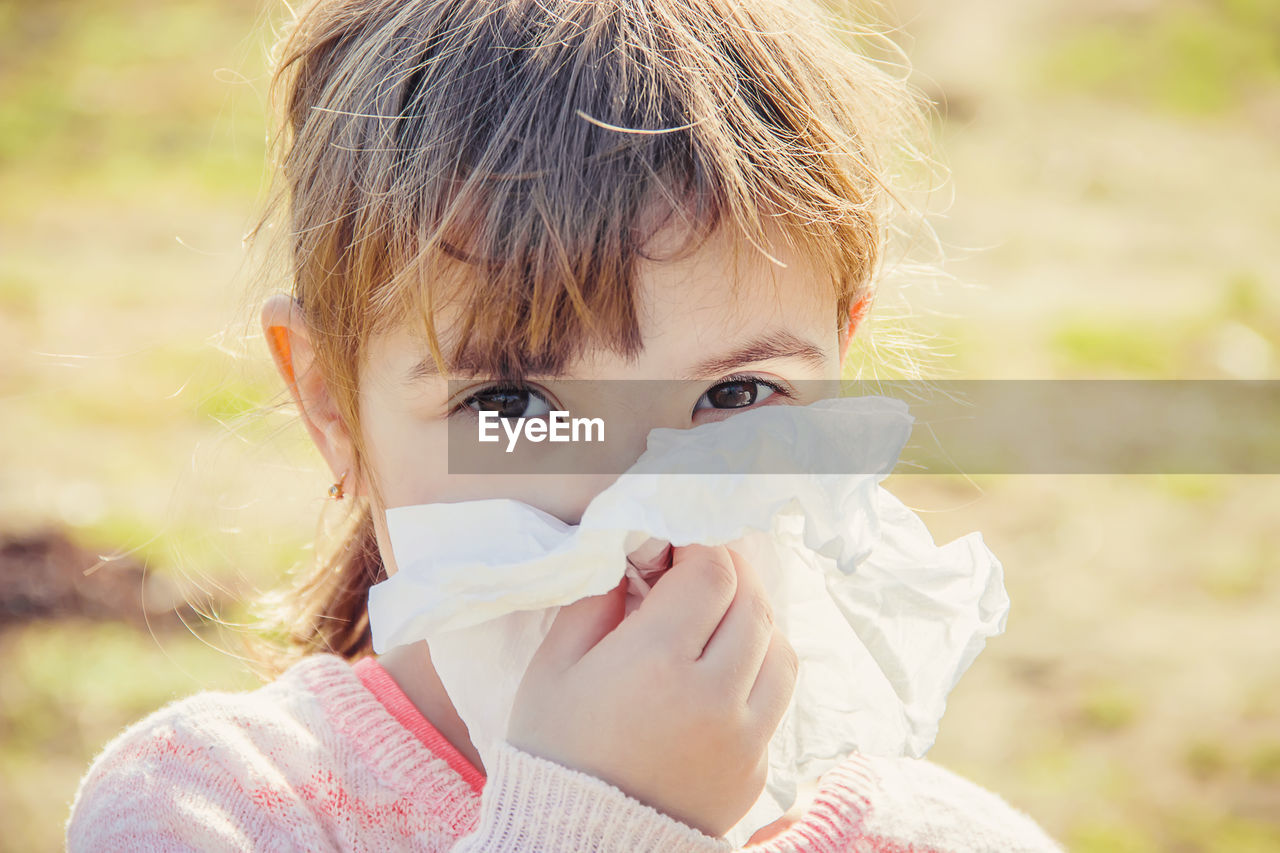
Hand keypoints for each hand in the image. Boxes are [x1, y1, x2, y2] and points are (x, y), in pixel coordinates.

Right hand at [507, 543, 798, 837]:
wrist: (575, 846)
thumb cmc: (554, 752)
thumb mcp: (553, 668)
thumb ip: (596, 602)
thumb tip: (634, 562)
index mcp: (657, 663)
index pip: (713, 574)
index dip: (699, 550)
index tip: (676, 552)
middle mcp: (714, 697)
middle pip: (754, 605)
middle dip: (732, 575)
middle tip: (702, 571)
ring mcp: (743, 739)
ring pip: (781, 651)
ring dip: (756, 621)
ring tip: (720, 617)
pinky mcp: (754, 771)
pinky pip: (776, 701)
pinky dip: (759, 672)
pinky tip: (724, 670)